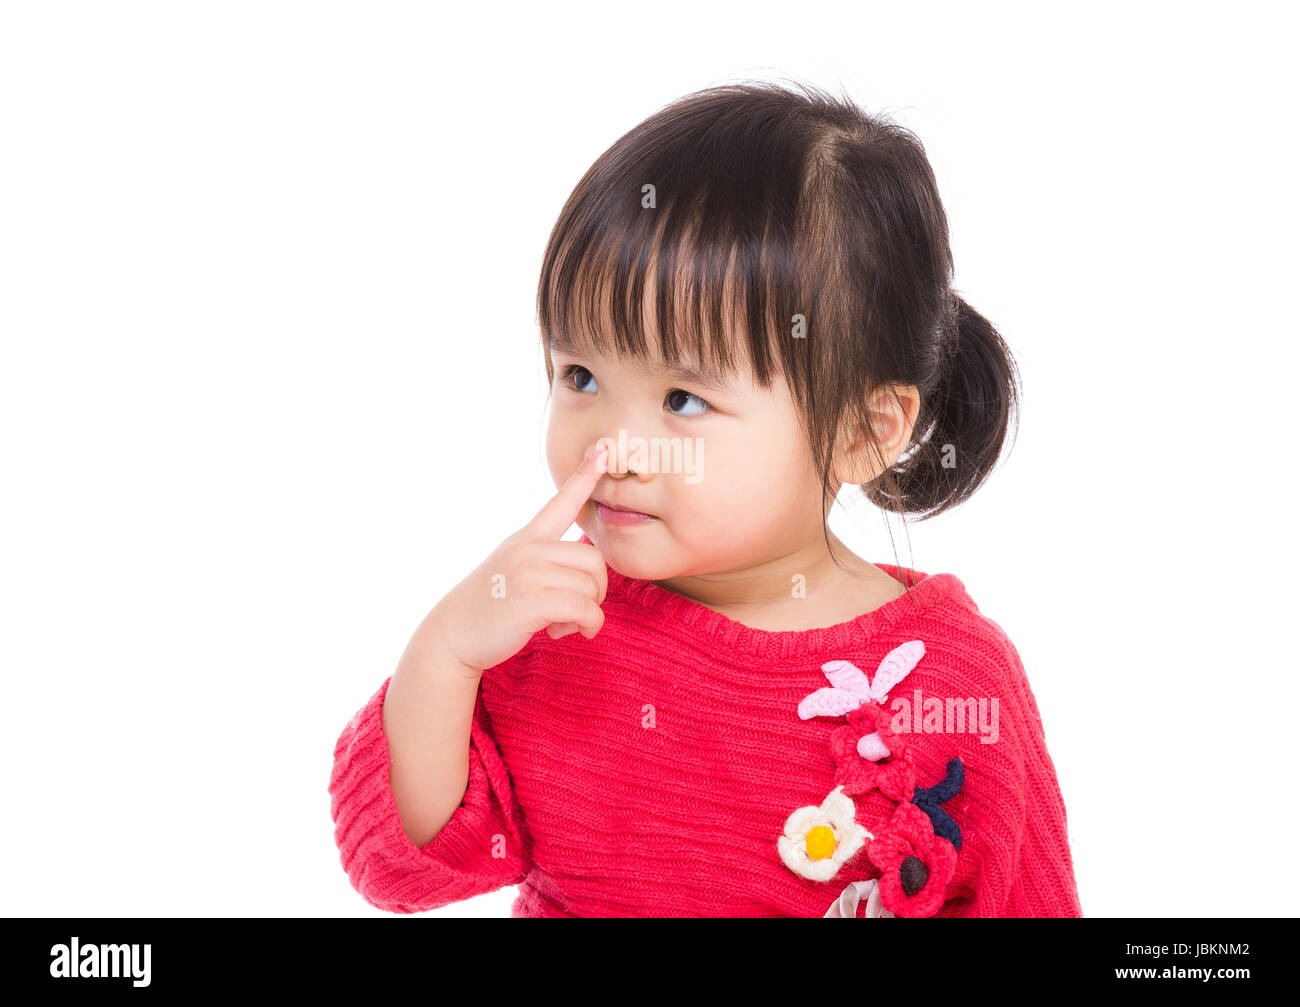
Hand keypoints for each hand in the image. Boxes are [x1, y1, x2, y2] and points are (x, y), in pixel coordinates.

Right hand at [434, 444, 609, 672]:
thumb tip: (587, 566)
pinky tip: (562, 632)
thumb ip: (544, 558)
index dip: (585, 477)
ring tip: (562, 624)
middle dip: (597, 590)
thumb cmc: (489, 605)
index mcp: (527, 538)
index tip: (604, 452)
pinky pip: (585, 610)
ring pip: (591, 587)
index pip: (561, 502)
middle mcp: (529, 549)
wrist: (453, 635)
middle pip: (594, 559)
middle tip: (577, 610)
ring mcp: (529, 573)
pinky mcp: (532, 601)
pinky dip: (587, 626)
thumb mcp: (512, 567)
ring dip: (587, 613)